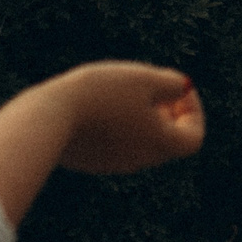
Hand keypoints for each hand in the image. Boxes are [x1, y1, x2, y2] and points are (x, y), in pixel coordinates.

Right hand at [51, 60, 207, 174]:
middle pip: (168, 142)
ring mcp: (112, 164)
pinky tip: (99, 102)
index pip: (192, 138)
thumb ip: (171, 84)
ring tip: (123, 90)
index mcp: (158, 145)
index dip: (194, 111)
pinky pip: (114, 143)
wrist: (48, 117)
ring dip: (142, 117)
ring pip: (140, 142)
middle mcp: (138, 161)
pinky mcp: (90, 161)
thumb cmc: (101, 93)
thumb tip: (182, 89)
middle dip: (168, 113)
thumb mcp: (143, 78)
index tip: (178, 89)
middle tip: (155, 88)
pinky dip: (118, 124)